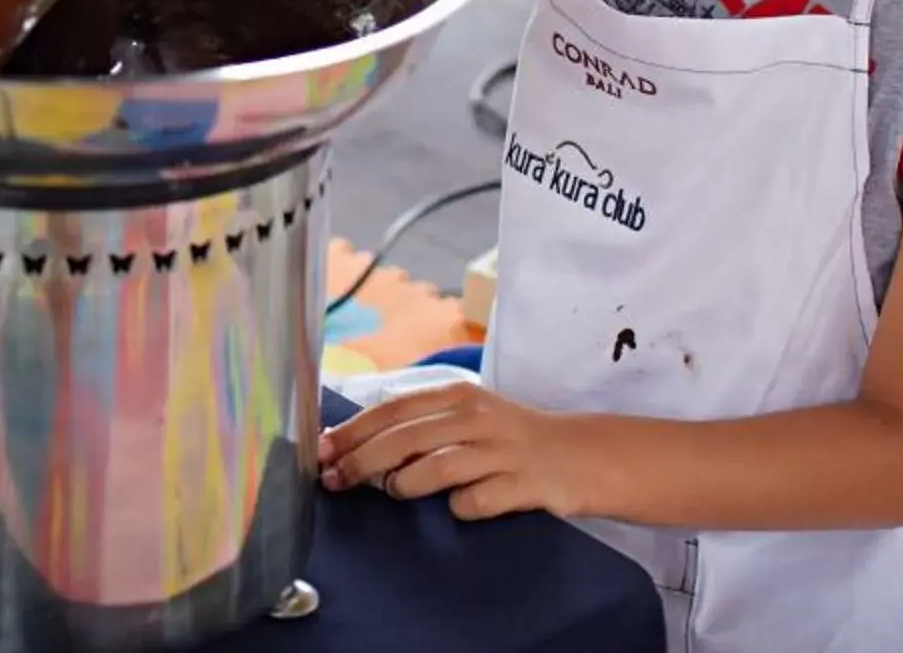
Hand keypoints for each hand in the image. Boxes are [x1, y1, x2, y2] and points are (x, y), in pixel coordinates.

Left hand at [318, 381, 593, 520]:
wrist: (583, 455)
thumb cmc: (511, 438)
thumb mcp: (467, 418)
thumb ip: (420, 426)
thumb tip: (355, 445)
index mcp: (457, 396)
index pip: (392, 410)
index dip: (353, 431)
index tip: (320, 451)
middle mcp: (477, 417)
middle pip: (405, 439)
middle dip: (362, 462)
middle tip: (335, 482)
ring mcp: (502, 450)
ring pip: (436, 469)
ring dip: (406, 484)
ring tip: (397, 491)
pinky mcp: (524, 484)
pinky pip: (476, 501)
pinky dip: (461, 507)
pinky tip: (462, 505)